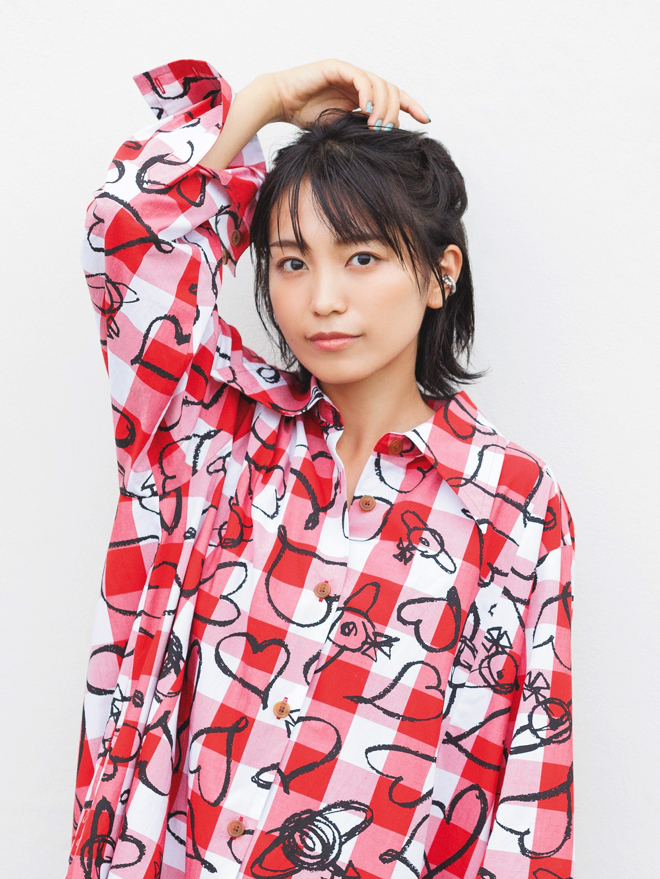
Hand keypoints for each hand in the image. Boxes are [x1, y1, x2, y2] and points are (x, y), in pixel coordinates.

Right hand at [266, 58, 429, 129]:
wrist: (280, 103)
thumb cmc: (304, 118)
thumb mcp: (340, 129)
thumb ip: (360, 131)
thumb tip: (382, 143)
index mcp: (361, 95)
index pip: (393, 97)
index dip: (411, 105)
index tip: (426, 119)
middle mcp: (358, 82)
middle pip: (391, 90)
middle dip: (395, 111)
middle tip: (388, 131)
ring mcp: (349, 73)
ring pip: (380, 84)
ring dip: (383, 106)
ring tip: (377, 125)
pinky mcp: (337, 68)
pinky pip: (361, 79)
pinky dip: (368, 94)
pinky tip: (367, 111)